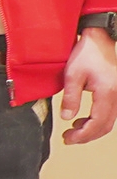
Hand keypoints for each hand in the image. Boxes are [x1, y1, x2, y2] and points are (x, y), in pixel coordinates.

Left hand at [64, 29, 116, 145]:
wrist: (99, 40)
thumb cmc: (87, 53)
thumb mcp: (72, 75)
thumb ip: (70, 98)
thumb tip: (67, 117)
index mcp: (107, 92)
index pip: (98, 122)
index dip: (83, 134)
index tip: (68, 138)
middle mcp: (116, 96)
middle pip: (105, 126)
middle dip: (87, 136)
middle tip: (68, 138)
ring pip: (109, 122)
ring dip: (91, 129)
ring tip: (73, 131)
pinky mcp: (114, 93)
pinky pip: (109, 113)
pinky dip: (96, 121)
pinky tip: (81, 120)